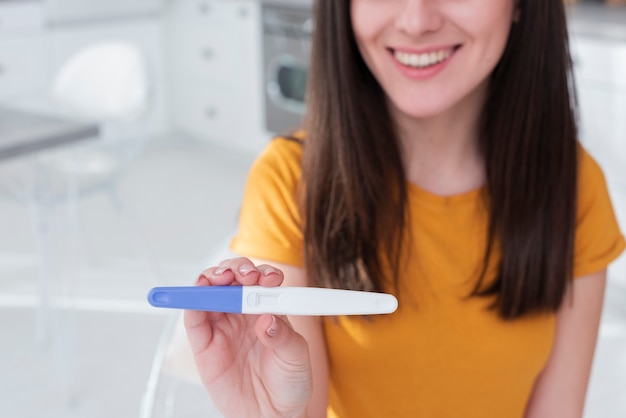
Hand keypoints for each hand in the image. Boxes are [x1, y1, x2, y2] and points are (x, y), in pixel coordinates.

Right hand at [184, 257, 311, 417]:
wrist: (271, 415)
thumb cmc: (288, 383)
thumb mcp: (296, 357)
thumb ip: (283, 336)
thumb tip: (268, 319)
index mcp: (267, 310)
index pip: (261, 282)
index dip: (262, 273)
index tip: (269, 278)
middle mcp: (242, 314)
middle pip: (232, 279)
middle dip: (236, 269)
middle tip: (244, 275)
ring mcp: (222, 326)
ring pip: (210, 291)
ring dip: (212, 278)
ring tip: (222, 279)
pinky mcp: (204, 344)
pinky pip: (194, 318)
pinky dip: (192, 302)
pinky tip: (199, 294)